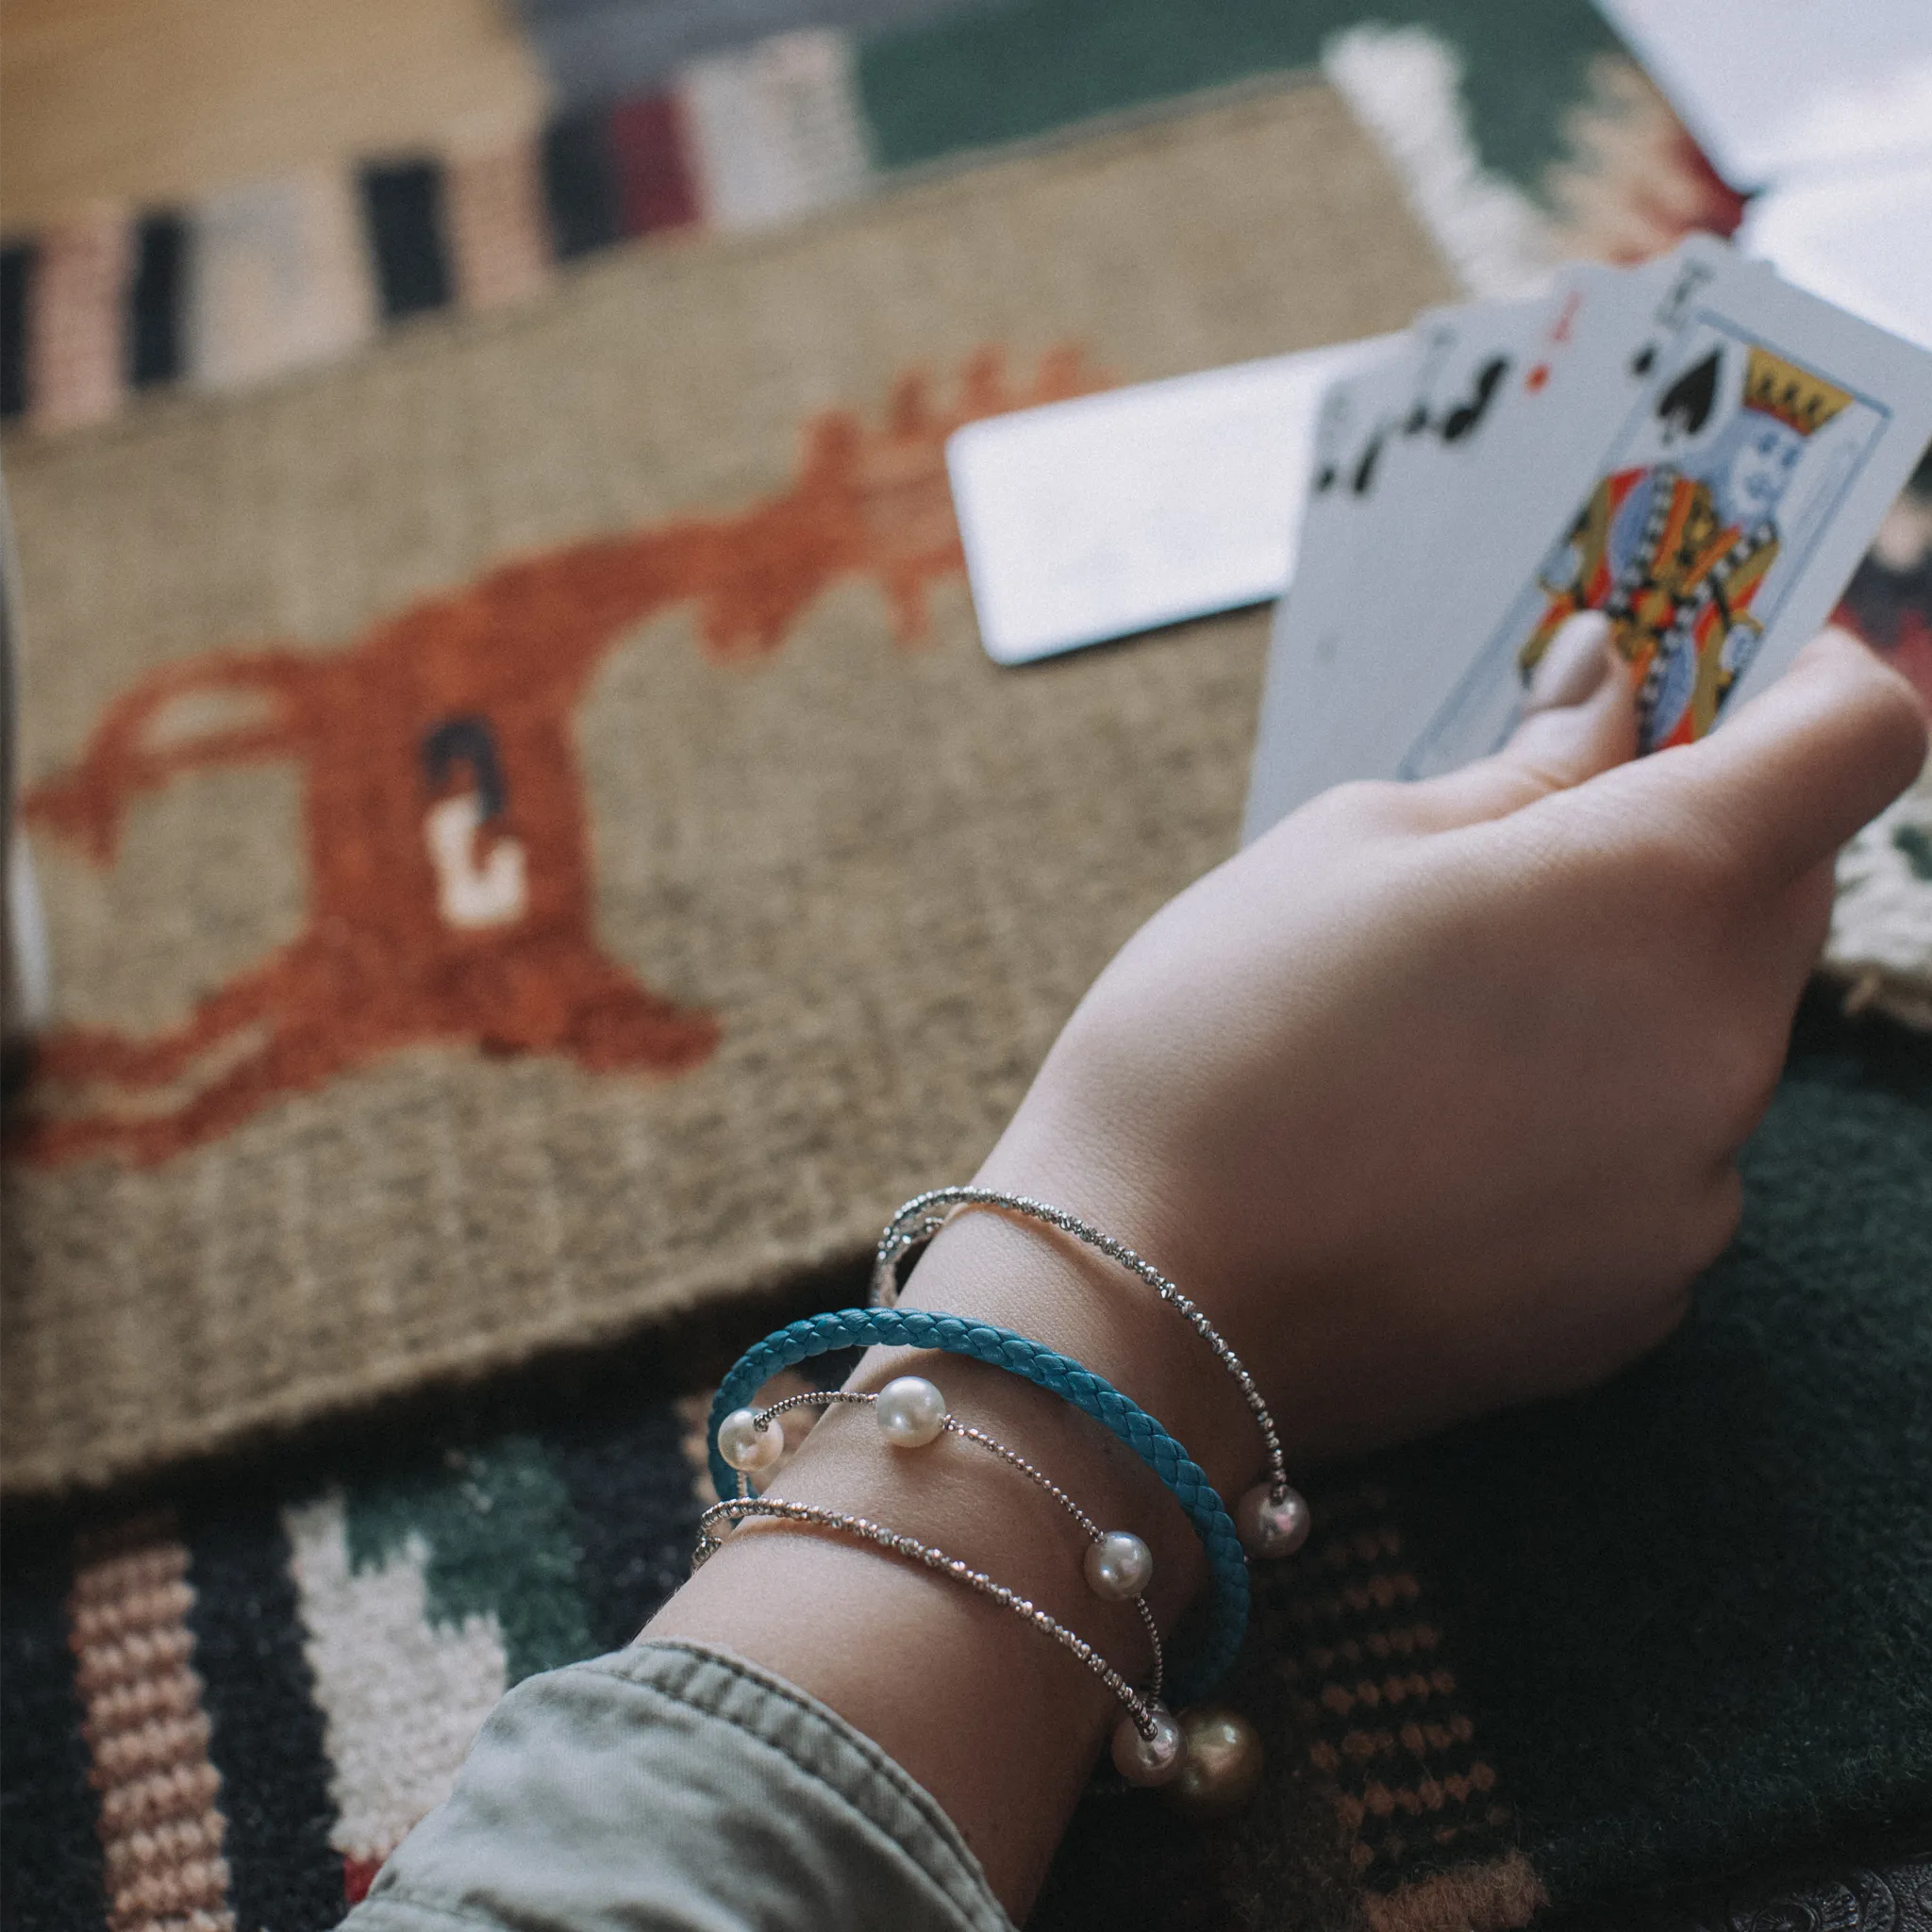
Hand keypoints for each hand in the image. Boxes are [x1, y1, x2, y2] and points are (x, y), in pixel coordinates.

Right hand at [944, 621, 1924, 1468]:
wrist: (1143, 1304)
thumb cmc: (1216, 1042)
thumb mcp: (1349, 845)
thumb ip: (1527, 768)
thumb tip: (1611, 691)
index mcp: (1654, 886)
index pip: (1857, 736)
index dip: (1807, 684)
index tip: (1728, 680)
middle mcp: (1721, 1040)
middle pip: (1781, 892)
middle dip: (1688, 844)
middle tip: (1530, 854)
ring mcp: (1694, 1187)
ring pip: (1714, 1033)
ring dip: (1628, 994)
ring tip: (1444, 1030)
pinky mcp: (1645, 1294)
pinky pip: (1664, 1160)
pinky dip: (1593, 1124)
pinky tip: (1446, 1144)